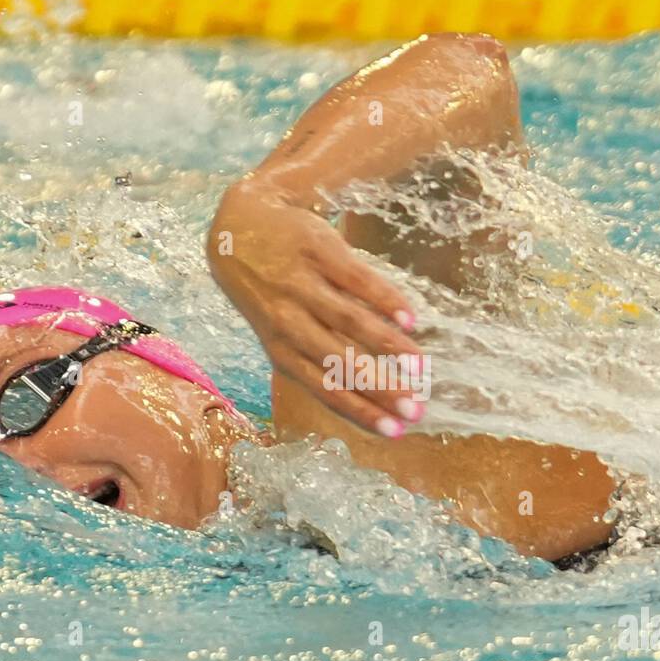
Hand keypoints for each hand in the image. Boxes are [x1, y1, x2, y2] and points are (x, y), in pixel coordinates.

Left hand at [207, 177, 424, 436]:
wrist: (238, 228)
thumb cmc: (271, 293)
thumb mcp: (281, 331)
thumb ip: (318, 358)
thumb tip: (370, 396)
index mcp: (282, 350)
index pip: (325, 388)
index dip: (360, 411)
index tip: (394, 432)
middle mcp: (288, 321)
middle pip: (340, 361)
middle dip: (380, 389)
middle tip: (416, 410)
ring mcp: (302, 285)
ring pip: (350, 322)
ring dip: (389, 347)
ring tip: (421, 368)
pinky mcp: (318, 251)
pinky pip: (356, 280)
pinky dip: (384, 301)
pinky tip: (410, 320)